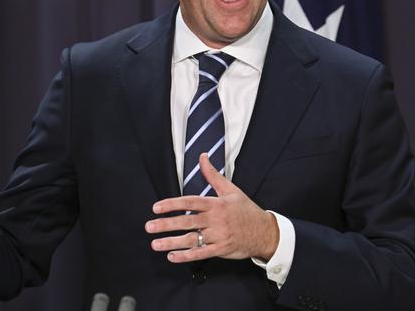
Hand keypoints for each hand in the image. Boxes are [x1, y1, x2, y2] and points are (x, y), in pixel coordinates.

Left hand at [145, 153, 278, 262]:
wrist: (265, 232)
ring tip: (155, 244)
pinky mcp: (221, 250)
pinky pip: (201, 254)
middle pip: (187, 222)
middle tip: (149, 226)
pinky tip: (172, 256)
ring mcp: (218, 236)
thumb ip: (213, 175)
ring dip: (171, 242)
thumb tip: (202, 156)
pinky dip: (186, 256)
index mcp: (216, 204)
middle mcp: (215, 220)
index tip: (156, 207)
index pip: (190, 202)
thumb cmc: (245, 210)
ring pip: (191, 239)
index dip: (172, 204)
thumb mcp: (231, 189)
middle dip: (166, 224)